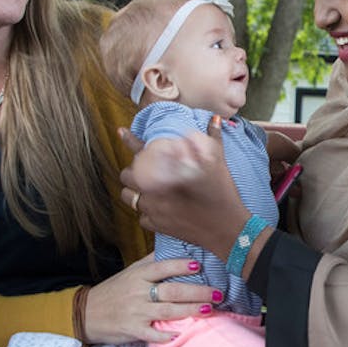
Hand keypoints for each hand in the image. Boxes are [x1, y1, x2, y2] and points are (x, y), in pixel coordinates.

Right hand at [83, 254, 218, 343]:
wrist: (86, 313)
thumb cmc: (113, 291)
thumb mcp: (129, 272)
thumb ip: (151, 262)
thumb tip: (173, 246)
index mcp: (138, 275)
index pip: (162, 267)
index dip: (180, 265)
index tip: (199, 265)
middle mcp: (138, 292)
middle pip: (171, 290)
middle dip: (197, 292)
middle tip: (217, 293)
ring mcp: (135, 312)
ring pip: (167, 311)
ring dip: (190, 311)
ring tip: (209, 309)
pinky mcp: (132, 330)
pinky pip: (152, 334)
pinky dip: (166, 335)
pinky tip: (180, 335)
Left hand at [119, 120, 248, 258]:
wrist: (226, 228)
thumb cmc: (223, 193)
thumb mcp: (219, 162)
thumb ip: (213, 137)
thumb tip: (215, 118)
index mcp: (167, 170)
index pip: (140, 151)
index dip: (129, 139)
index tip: (121, 132)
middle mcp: (155, 189)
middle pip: (128, 176)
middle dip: (133, 172)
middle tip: (146, 172)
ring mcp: (154, 209)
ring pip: (130, 198)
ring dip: (135, 192)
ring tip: (148, 190)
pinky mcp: (157, 226)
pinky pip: (141, 217)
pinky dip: (147, 212)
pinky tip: (159, 208)